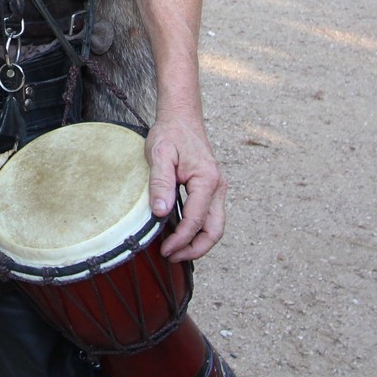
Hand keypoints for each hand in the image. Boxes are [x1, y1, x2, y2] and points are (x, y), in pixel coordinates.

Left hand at [147, 113, 226, 261]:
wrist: (181, 118)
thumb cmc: (170, 134)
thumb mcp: (159, 154)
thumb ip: (161, 183)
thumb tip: (160, 213)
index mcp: (207, 180)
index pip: (196, 220)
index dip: (180, 240)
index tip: (164, 250)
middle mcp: (218, 186)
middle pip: (215, 230)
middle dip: (195, 249)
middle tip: (172, 257)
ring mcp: (217, 189)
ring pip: (215, 226)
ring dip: (198, 243)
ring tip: (175, 251)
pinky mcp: (211, 189)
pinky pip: (210, 217)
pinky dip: (198, 231)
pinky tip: (179, 235)